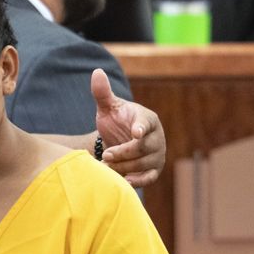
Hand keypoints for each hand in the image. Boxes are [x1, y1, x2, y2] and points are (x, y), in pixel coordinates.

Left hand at [91, 68, 165, 186]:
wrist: (118, 140)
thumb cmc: (115, 121)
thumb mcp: (107, 107)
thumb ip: (102, 93)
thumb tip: (97, 72)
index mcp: (148, 119)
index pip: (146, 123)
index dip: (141, 128)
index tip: (135, 133)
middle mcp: (156, 137)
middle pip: (143, 148)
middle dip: (123, 152)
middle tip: (106, 155)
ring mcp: (157, 155)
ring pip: (143, 164)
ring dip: (124, 166)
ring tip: (106, 165)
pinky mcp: (153, 171)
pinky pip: (149, 178)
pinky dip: (138, 181)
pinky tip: (124, 181)